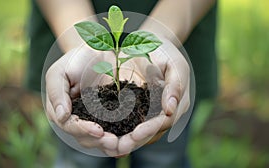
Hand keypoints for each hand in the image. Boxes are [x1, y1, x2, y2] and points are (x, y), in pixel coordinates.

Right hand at [45, 46, 118, 155]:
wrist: (97, 52)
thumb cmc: (75, 61)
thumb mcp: (59, 72)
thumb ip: (57, 93)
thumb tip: (62, 115)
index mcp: (62, 112)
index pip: (70, 126)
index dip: (83, 129)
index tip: (97, 130)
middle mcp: (78, 120)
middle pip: (85, 137)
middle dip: (99, 141)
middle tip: (113, 142)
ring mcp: (95, 120)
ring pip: (100, 139)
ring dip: (111, 144)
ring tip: (122, 144)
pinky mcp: (111, 118)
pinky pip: (116, 131)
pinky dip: (122, 138)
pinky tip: (130, 141)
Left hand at [117, 38, 190, 154]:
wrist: (152, 44)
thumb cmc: (165, 52)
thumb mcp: (175, 65)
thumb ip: (175, 86)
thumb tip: (171, 110)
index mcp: (176, 104)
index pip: (164, 122)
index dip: (150, 130)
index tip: (135, 135)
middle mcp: (164, 112)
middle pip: (150, 133)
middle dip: (134, 141)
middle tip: (118, 147)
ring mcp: (150, 112)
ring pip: (138, 131)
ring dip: (125, 139)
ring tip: (109, 146)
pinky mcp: (136, 108)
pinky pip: (128, 122)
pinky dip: (118, 129)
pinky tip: (105, 133)